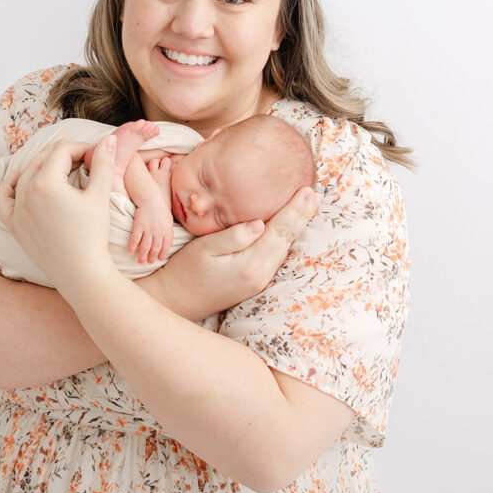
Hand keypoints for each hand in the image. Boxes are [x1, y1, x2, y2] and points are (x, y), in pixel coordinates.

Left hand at [0, 136, 118, 287]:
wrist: (81, 273)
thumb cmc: (92, 235)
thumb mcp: (100, 195)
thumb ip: (103, 163)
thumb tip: (108, 139)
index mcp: (45, 182)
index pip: (62, 150)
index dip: (81, 147)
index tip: (96, 154)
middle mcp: (25, 192)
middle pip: (43, 159)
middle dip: (64, 155)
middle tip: (84, 160)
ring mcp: (17, 209)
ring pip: (25, 174)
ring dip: (44, 166)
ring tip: (63, 169)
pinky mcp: (15, 224)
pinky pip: (4, 198)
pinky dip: (10, 185)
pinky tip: (19, 177)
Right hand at [128, 199, 173, 263]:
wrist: (150, 197)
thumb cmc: (159, 207)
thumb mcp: (168, 219)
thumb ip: (168, 229)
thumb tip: (167, 239)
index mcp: (167, 230)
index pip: (165, 246)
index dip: (162, 253)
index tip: (159, 258)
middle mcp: (158, 232)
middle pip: (155, 248)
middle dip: (152, 257)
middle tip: (148, 262)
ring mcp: (148, 229)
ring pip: (145, 246)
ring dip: (142, 255)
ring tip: (140, 262)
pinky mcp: (139, 226)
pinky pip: (135, 239)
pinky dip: (133, 246)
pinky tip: (130, 252)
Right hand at [150, 187, 319, 320]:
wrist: (177, 300)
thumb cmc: (186, 270)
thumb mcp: (205, 248)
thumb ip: (233, 236)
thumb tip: (258, 223)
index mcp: (249, 264)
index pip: (279, 231)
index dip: (295, 210)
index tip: (307, 191)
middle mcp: (260, 275)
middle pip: (287, 240)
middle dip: (302, 216)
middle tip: (314, 194)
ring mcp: (259, 281)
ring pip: (284, 249)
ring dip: (296, 227)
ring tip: (307, 206)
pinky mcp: (255, 282)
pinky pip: (276, 256)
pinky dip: (285, 238)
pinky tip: (289, 228)